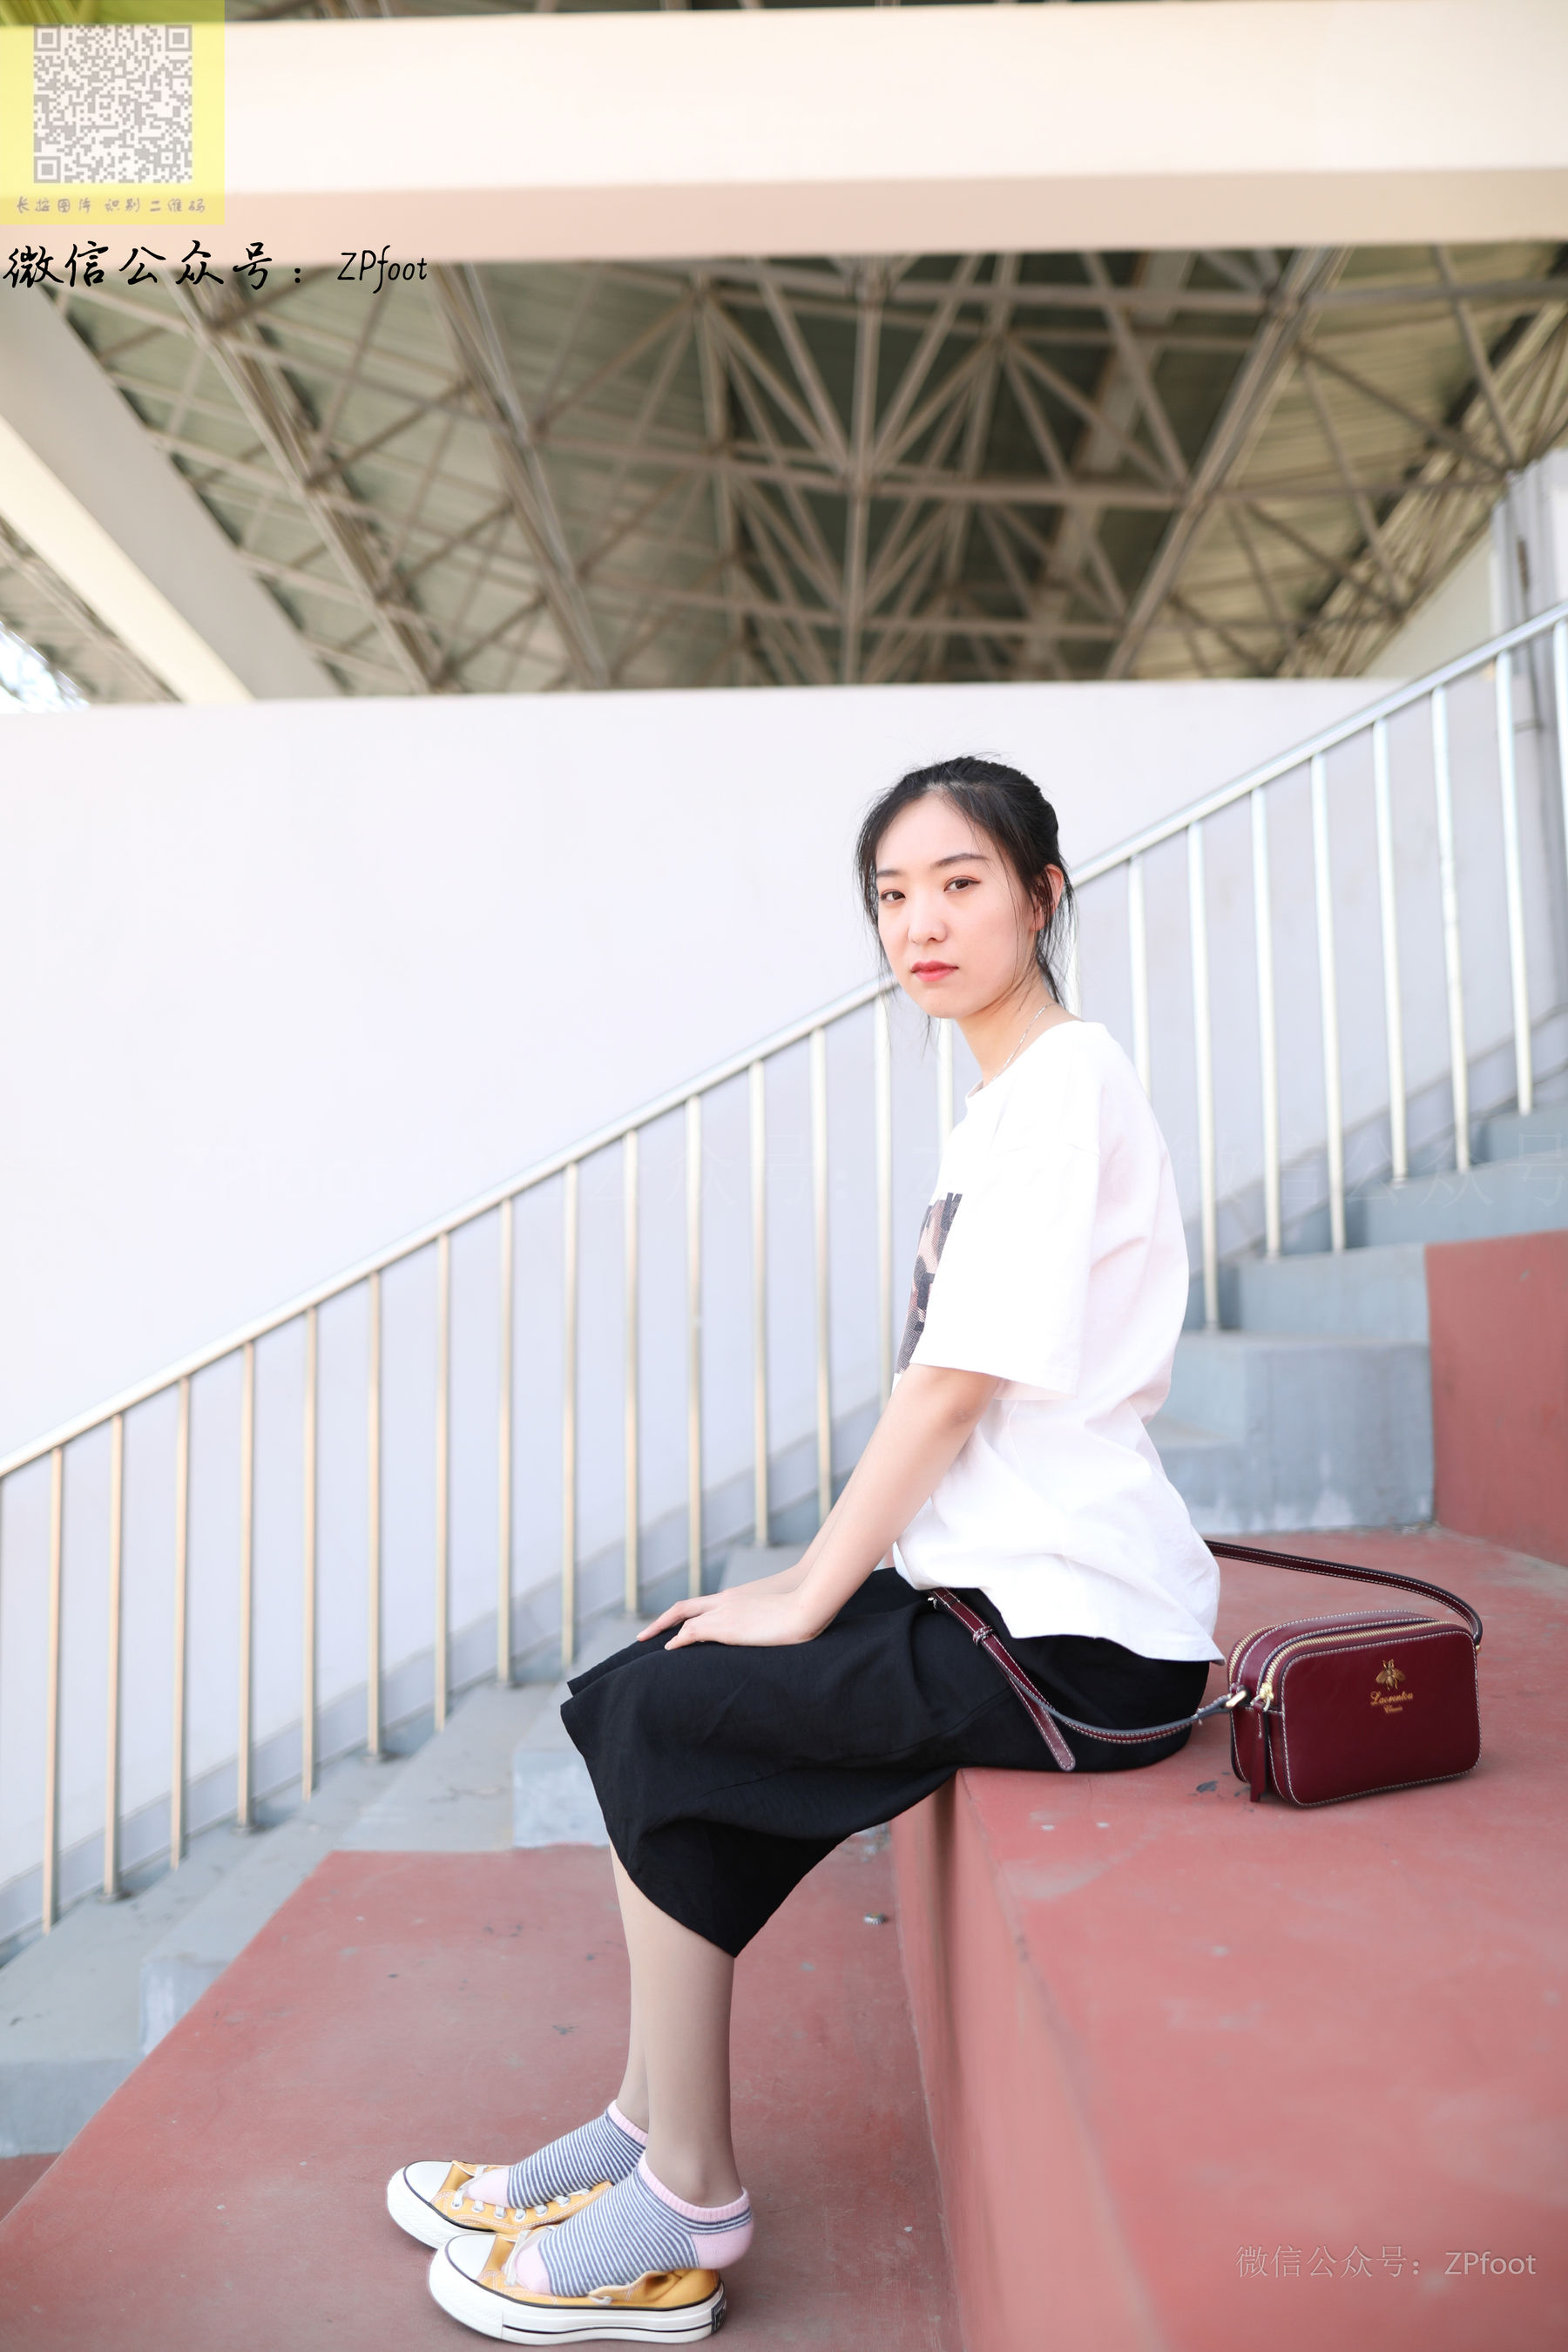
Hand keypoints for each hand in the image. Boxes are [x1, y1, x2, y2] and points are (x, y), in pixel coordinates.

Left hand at [639, 1585, 820, 1649]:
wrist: (807, 1603)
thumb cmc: (803, 1607)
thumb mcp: (782, 1610)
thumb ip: (772, 1617)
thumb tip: (778, 1629)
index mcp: (738, 1597)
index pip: (705, 1605)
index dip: (688, 1615)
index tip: (675, 1626)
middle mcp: (726, 1601)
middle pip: (684, 1606)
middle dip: (663, 1619)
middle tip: (644, 1634)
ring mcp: (724, 1611)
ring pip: (683, 1616)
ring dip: (663, 1628)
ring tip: (647, 1642)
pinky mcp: (725, 1626)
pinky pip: (691, 1632)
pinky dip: (677, 1640)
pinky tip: (668, 1650)